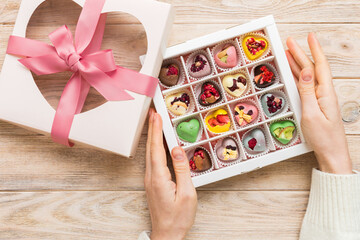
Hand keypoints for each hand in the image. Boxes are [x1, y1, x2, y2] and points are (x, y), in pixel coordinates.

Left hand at [145, 109, 196, 239]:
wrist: (167, 234)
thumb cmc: (178, 217)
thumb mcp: (187, 194)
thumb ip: (181, 170)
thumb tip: (176, 149)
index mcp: (159, 178)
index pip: (156, 148)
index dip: (156, 130)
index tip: (156, 116)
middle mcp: (151, 177)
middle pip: (150, 148)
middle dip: (151, 128)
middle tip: (153, 113)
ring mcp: (150, 180)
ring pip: (150, 153)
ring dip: (152, 136)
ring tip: (154, 122)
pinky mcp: (153, 182)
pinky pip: (152, 160)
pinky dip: (154, 147)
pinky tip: (158, 143)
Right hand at [286, 33, 352, 173]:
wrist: (332, 154)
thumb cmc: (323, 138)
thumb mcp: (312, 114)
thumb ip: (307, 91)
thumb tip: (305, 71)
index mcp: (325, 93)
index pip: (319, 66)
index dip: (314, 50)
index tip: (309, 36)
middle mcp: (324, 94)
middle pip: (312, 69)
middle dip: (301, 54)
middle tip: (290, 42)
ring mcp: (320, 100)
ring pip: (307, 77)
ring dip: (298, 64)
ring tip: (288, 54)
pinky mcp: (316, 106)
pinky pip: (305, 87)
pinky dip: (297, 78)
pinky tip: (293, 74)